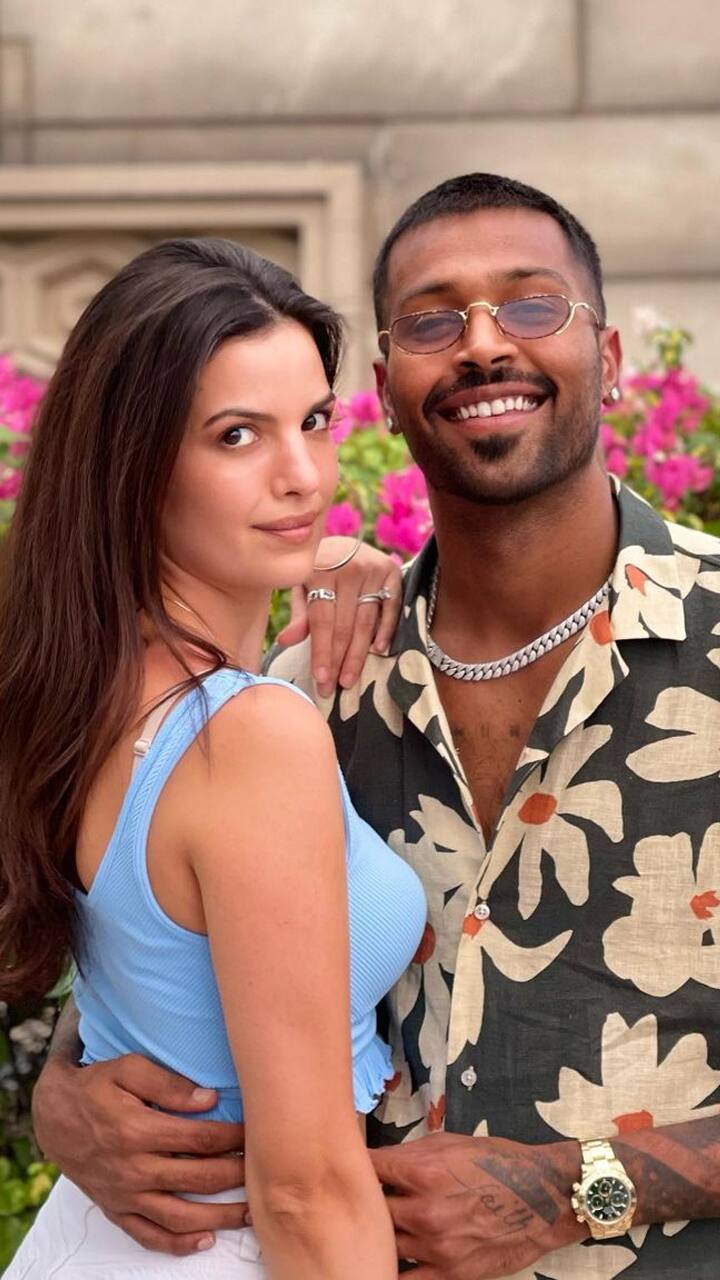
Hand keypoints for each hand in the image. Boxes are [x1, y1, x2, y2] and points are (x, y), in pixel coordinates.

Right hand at [32, 1054, 246, 1255]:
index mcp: (138, 1130)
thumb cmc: (95, 1086)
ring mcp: (124, 1194)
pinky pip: (148, 1235)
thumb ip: (169, 1084)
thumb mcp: (127, 1068)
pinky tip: (206, 1240)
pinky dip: (178, 1244)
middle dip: (237, 1175)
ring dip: (219, 1218)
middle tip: (266, 1170)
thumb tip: (210, 1100)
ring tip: (250, 1214)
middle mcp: (133, 1168)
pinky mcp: (116, 1209)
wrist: (52, 1115)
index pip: (201, 1139)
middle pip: (199, 1178)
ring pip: (179, 1215)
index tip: (258, 1132)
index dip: (235, 1137)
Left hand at [276, 536, 401, 697]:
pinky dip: (387, 630)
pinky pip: (391, 608)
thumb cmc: (318, 572)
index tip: (320, 680)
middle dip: (338, 660)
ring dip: (359, 654)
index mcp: (320, 570)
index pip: (321, 620)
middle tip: (334, 689)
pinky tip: (379, 652)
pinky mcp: (393, 572)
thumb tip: (284, 642)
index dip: (321, 651)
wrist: (344, 543)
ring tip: (350, 679)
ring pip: (366, 621)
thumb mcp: (303, 588)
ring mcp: (372, 568)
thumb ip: (299, 615)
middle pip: (344, 625)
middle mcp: (348, 567)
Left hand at [370, 1132, 583, 1278]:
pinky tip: (385, 1262)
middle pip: (369, 1210)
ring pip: (384, 1245)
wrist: (543, 1198)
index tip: (347, 1167)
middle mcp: (423, 1210)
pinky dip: (393, 1269)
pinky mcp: (448, 1273)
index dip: (354, 1167)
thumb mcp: (451, 1143)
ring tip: (372, 1230)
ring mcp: (434, 1246)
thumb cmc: (498, 1163)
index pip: (367, 1169)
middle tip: (358, 1199)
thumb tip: (381, 1161)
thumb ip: (411, 1154)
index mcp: (421, 1171)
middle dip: (363, 1202)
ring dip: (378, 1235)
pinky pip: (406, 1279)